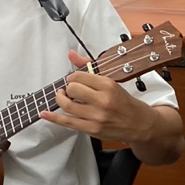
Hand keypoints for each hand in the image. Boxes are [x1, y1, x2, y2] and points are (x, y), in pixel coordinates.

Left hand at [40, 50, 154, 143]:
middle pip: (71, 90)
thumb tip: (72, 55)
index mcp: (108, 85)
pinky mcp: (92, 129)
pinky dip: (53, 117)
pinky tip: (45, 113)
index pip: (79, 76)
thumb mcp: (112, 81)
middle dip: (68, 88)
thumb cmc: (125, 103)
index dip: (73, 77)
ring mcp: (96, 117)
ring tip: (62, 97)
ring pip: (67, 105)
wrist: (139, 124)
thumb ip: (89, 68)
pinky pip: (67, 122)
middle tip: (70, 89)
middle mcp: (102, 101)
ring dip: (60, 99)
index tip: (74, 79)